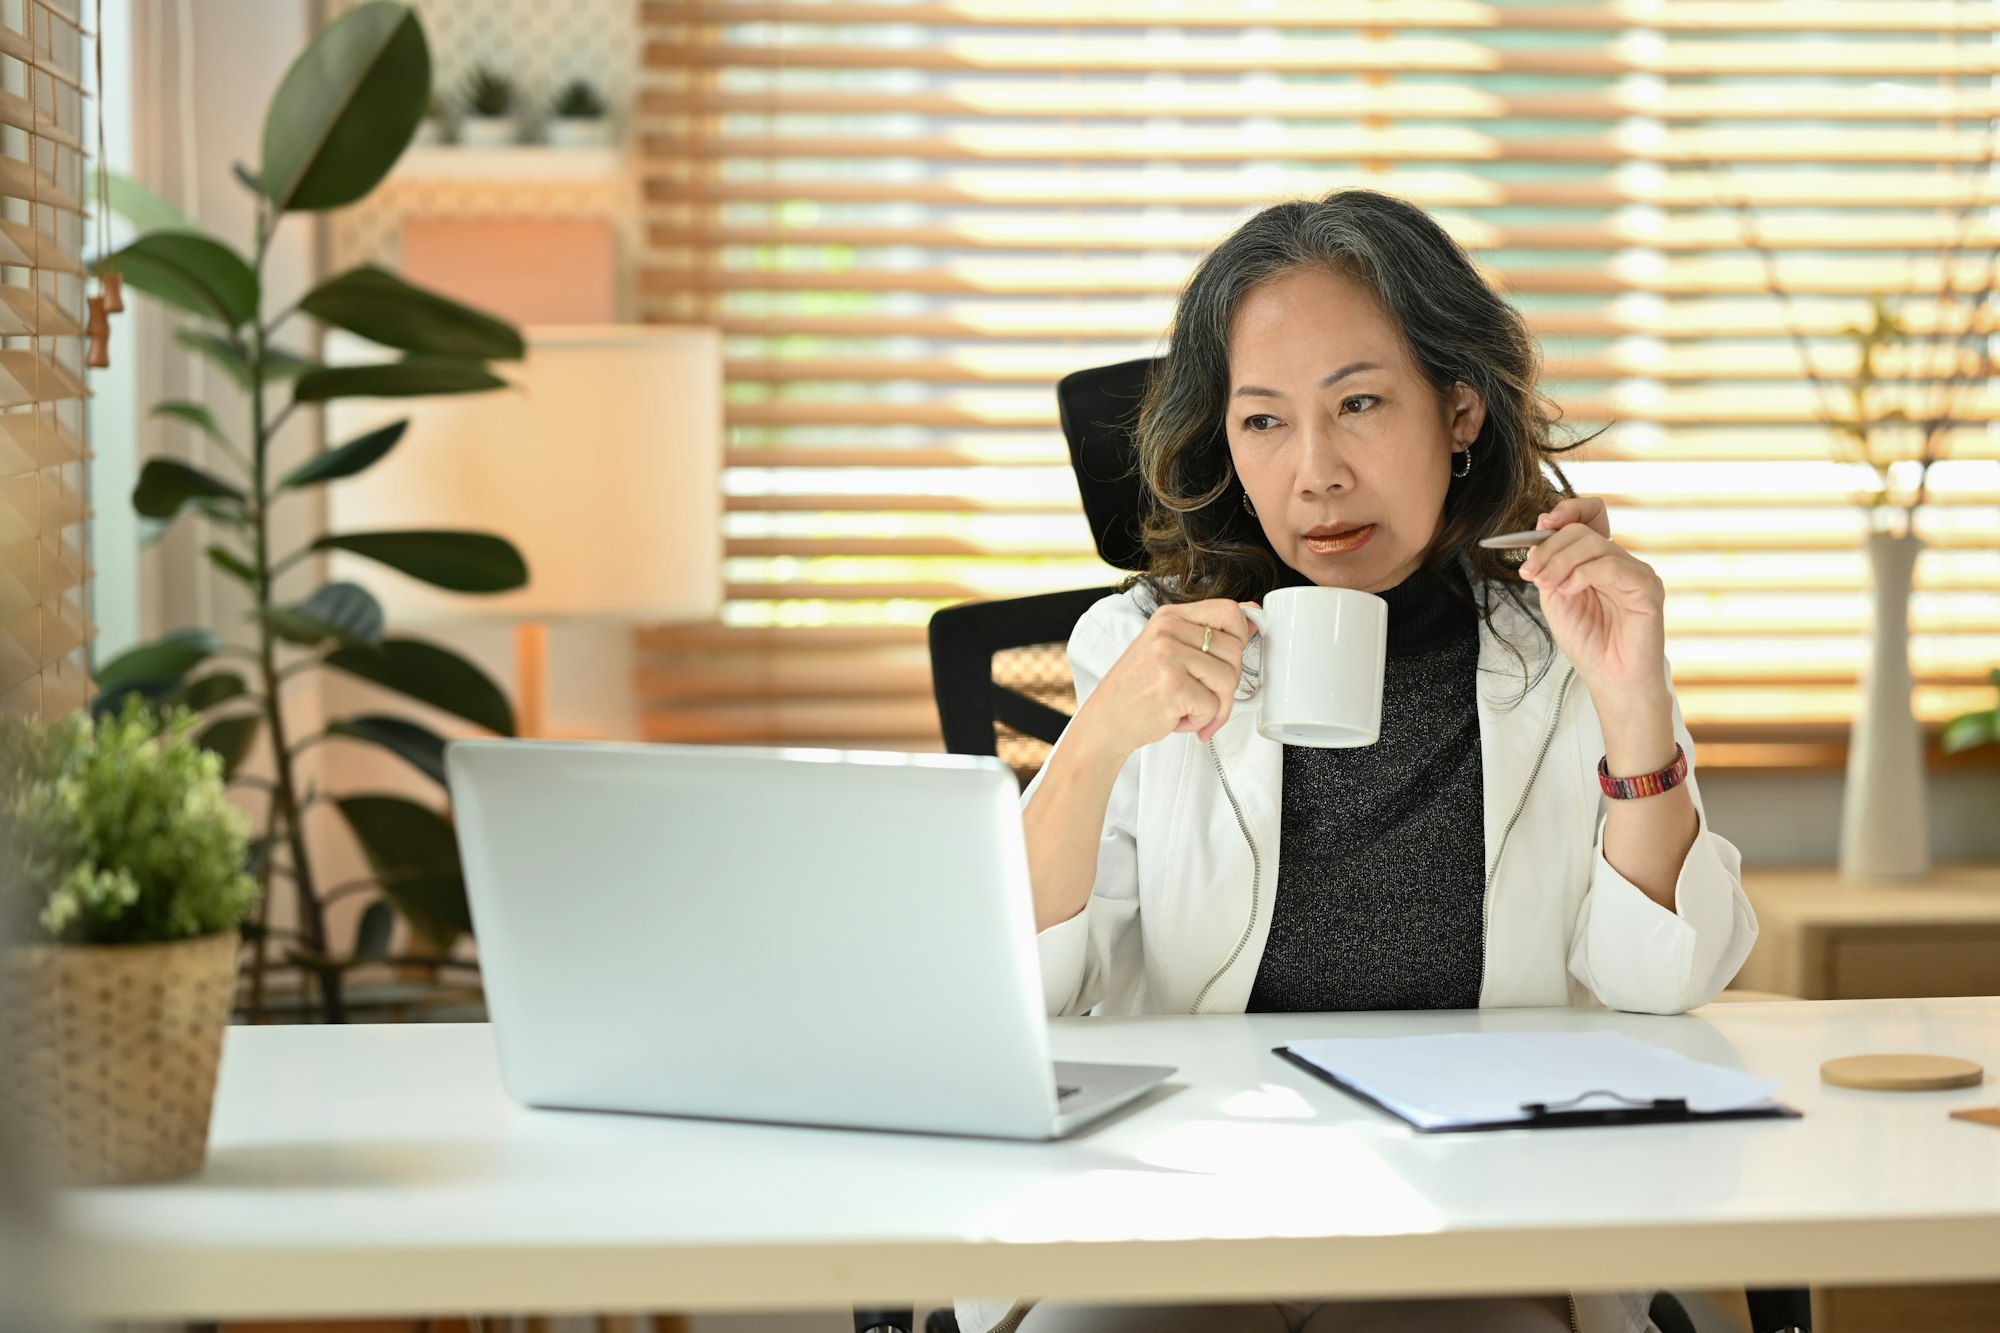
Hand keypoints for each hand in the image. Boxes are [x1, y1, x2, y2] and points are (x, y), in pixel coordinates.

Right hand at [1071, 599, 1257, 757]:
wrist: (1105, 721)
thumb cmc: (1137, 690)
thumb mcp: (1169, 651)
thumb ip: (1208, 635)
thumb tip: (1252, 621)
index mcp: (1170, 617)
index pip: (1229, 611)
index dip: (1240, 638)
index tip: (1229, 659)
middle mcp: (1168, 631)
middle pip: (1235, 650)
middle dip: (1227, 683)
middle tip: (1203, 695)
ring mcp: (1168, 656)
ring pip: (1228, 679)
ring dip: (1214, 706)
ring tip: (1189, 709)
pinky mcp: (1172, 685)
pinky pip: (1212, 705)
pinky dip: (1201, 721)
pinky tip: (1178, 718)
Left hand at [1519, 500, 1668, 709]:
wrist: (1610, 679)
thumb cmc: (1588, 642)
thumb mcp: (1556, 597)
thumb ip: (1550, 565)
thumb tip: (1540, 530)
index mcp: (1599, 560)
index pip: (1591, 514)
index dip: (1567, 510)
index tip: (1542, 524)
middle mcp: (1620, 561)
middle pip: (1583, 530)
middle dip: (1549, 548)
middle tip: (1530, 572)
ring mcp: (1636, 571)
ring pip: (1593, 544)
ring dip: (1560, 561)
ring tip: (1546, 584)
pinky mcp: (1647, 586)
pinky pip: (1611, 565)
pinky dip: (1582, 574)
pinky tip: (1569, 590)